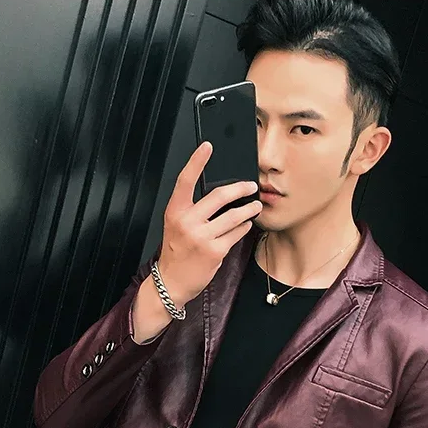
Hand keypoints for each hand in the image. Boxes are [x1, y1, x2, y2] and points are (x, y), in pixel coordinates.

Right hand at [156, 140, 261, 307]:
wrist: (171, 281)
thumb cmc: (176, 252)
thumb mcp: (177, 226)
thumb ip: (192, 210)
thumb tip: (221, 195)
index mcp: (175, 211)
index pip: (185, 180)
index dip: (197, 161)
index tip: (207, 146)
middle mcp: (187, 222)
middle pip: (219, 196)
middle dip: (240, 188)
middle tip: (250, 186)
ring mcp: (202, 237)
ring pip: (233, 216)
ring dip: (248, 209)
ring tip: (255, 206)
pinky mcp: (215, 251)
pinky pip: (236, 234)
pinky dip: (243, 228)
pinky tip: (246, 225)